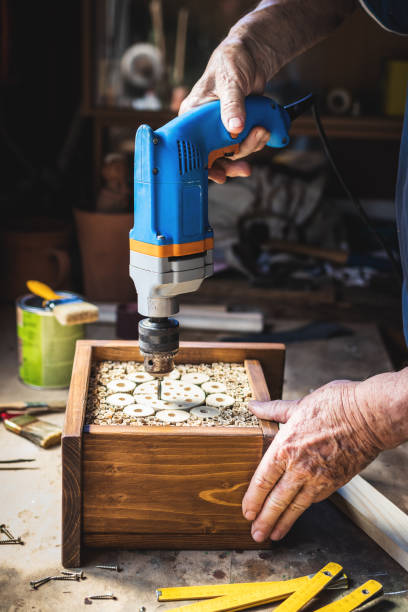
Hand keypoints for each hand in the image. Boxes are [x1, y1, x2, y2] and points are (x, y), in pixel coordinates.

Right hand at [179, 37, 271, 182]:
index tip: (218, 175)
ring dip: (250, 147)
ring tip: (262, 131)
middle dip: (232, 161)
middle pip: (214, 155)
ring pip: (233, 151)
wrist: (252, 55)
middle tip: (245, 168)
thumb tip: (234, 128)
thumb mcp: (230, 82)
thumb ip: (232, 105)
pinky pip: (245, 144)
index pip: (191, 147)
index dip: (204, 165)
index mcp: (192, 115)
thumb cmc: (232, 61)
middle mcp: (204, 125)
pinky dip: (256, 141)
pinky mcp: (236, 128)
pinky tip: (264, 131)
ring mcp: (221, 129)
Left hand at [242, 380, 384, 541]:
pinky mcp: (334, 482)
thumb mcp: (298, 405)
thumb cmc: (335, 405)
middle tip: (256, 534)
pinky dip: (302, 510)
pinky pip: (313, 500)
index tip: (246, 511)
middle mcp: (298, 467)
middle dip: (264, 520)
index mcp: (285, 446)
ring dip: (282, 523)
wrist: (369, 416)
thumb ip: (273, 410)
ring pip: (295, 506)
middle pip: (276, 500)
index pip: (262, 480)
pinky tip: (295, 515)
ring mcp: (318, 477)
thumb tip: (253, 405)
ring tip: (272, 535)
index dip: (253, 499)